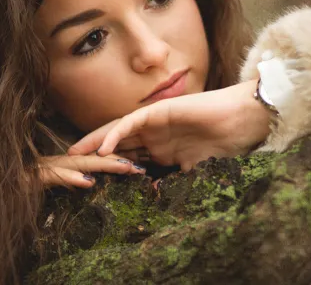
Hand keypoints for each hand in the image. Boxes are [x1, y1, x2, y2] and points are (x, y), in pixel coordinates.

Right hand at [37, 151, 145, 187]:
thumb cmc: (18, 180)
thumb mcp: (48, 181)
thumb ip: (66, 179)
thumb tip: (86, 181)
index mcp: (65, 164)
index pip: (95, 161)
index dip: (116, 162)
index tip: (139, 166)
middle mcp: (59, 162)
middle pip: (94, 160)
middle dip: (119, 161)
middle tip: (142, 167)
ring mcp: (48, 167)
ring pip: (80, 164)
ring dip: (104, 166)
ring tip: (125, 168)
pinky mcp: (36, 174)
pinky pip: (55, 176)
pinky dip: (71, 178)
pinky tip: (86, 182)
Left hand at [70, 81, 272, 170]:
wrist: (240, 123)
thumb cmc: (224, 146)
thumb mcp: (195, 172)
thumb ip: (176, 183)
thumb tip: (158, 199)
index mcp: (161, 149)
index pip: (129, 157)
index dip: (109, 167)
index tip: (90, 181)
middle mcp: (154, 135)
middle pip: (117, 143)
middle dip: (92, 153)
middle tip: (70, 166)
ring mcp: (155, 122)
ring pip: (118, 130)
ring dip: (96, 142)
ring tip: (75, 154)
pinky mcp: (159, 111)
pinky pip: (132, 122)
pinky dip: (116, 134)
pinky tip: (104, 149)